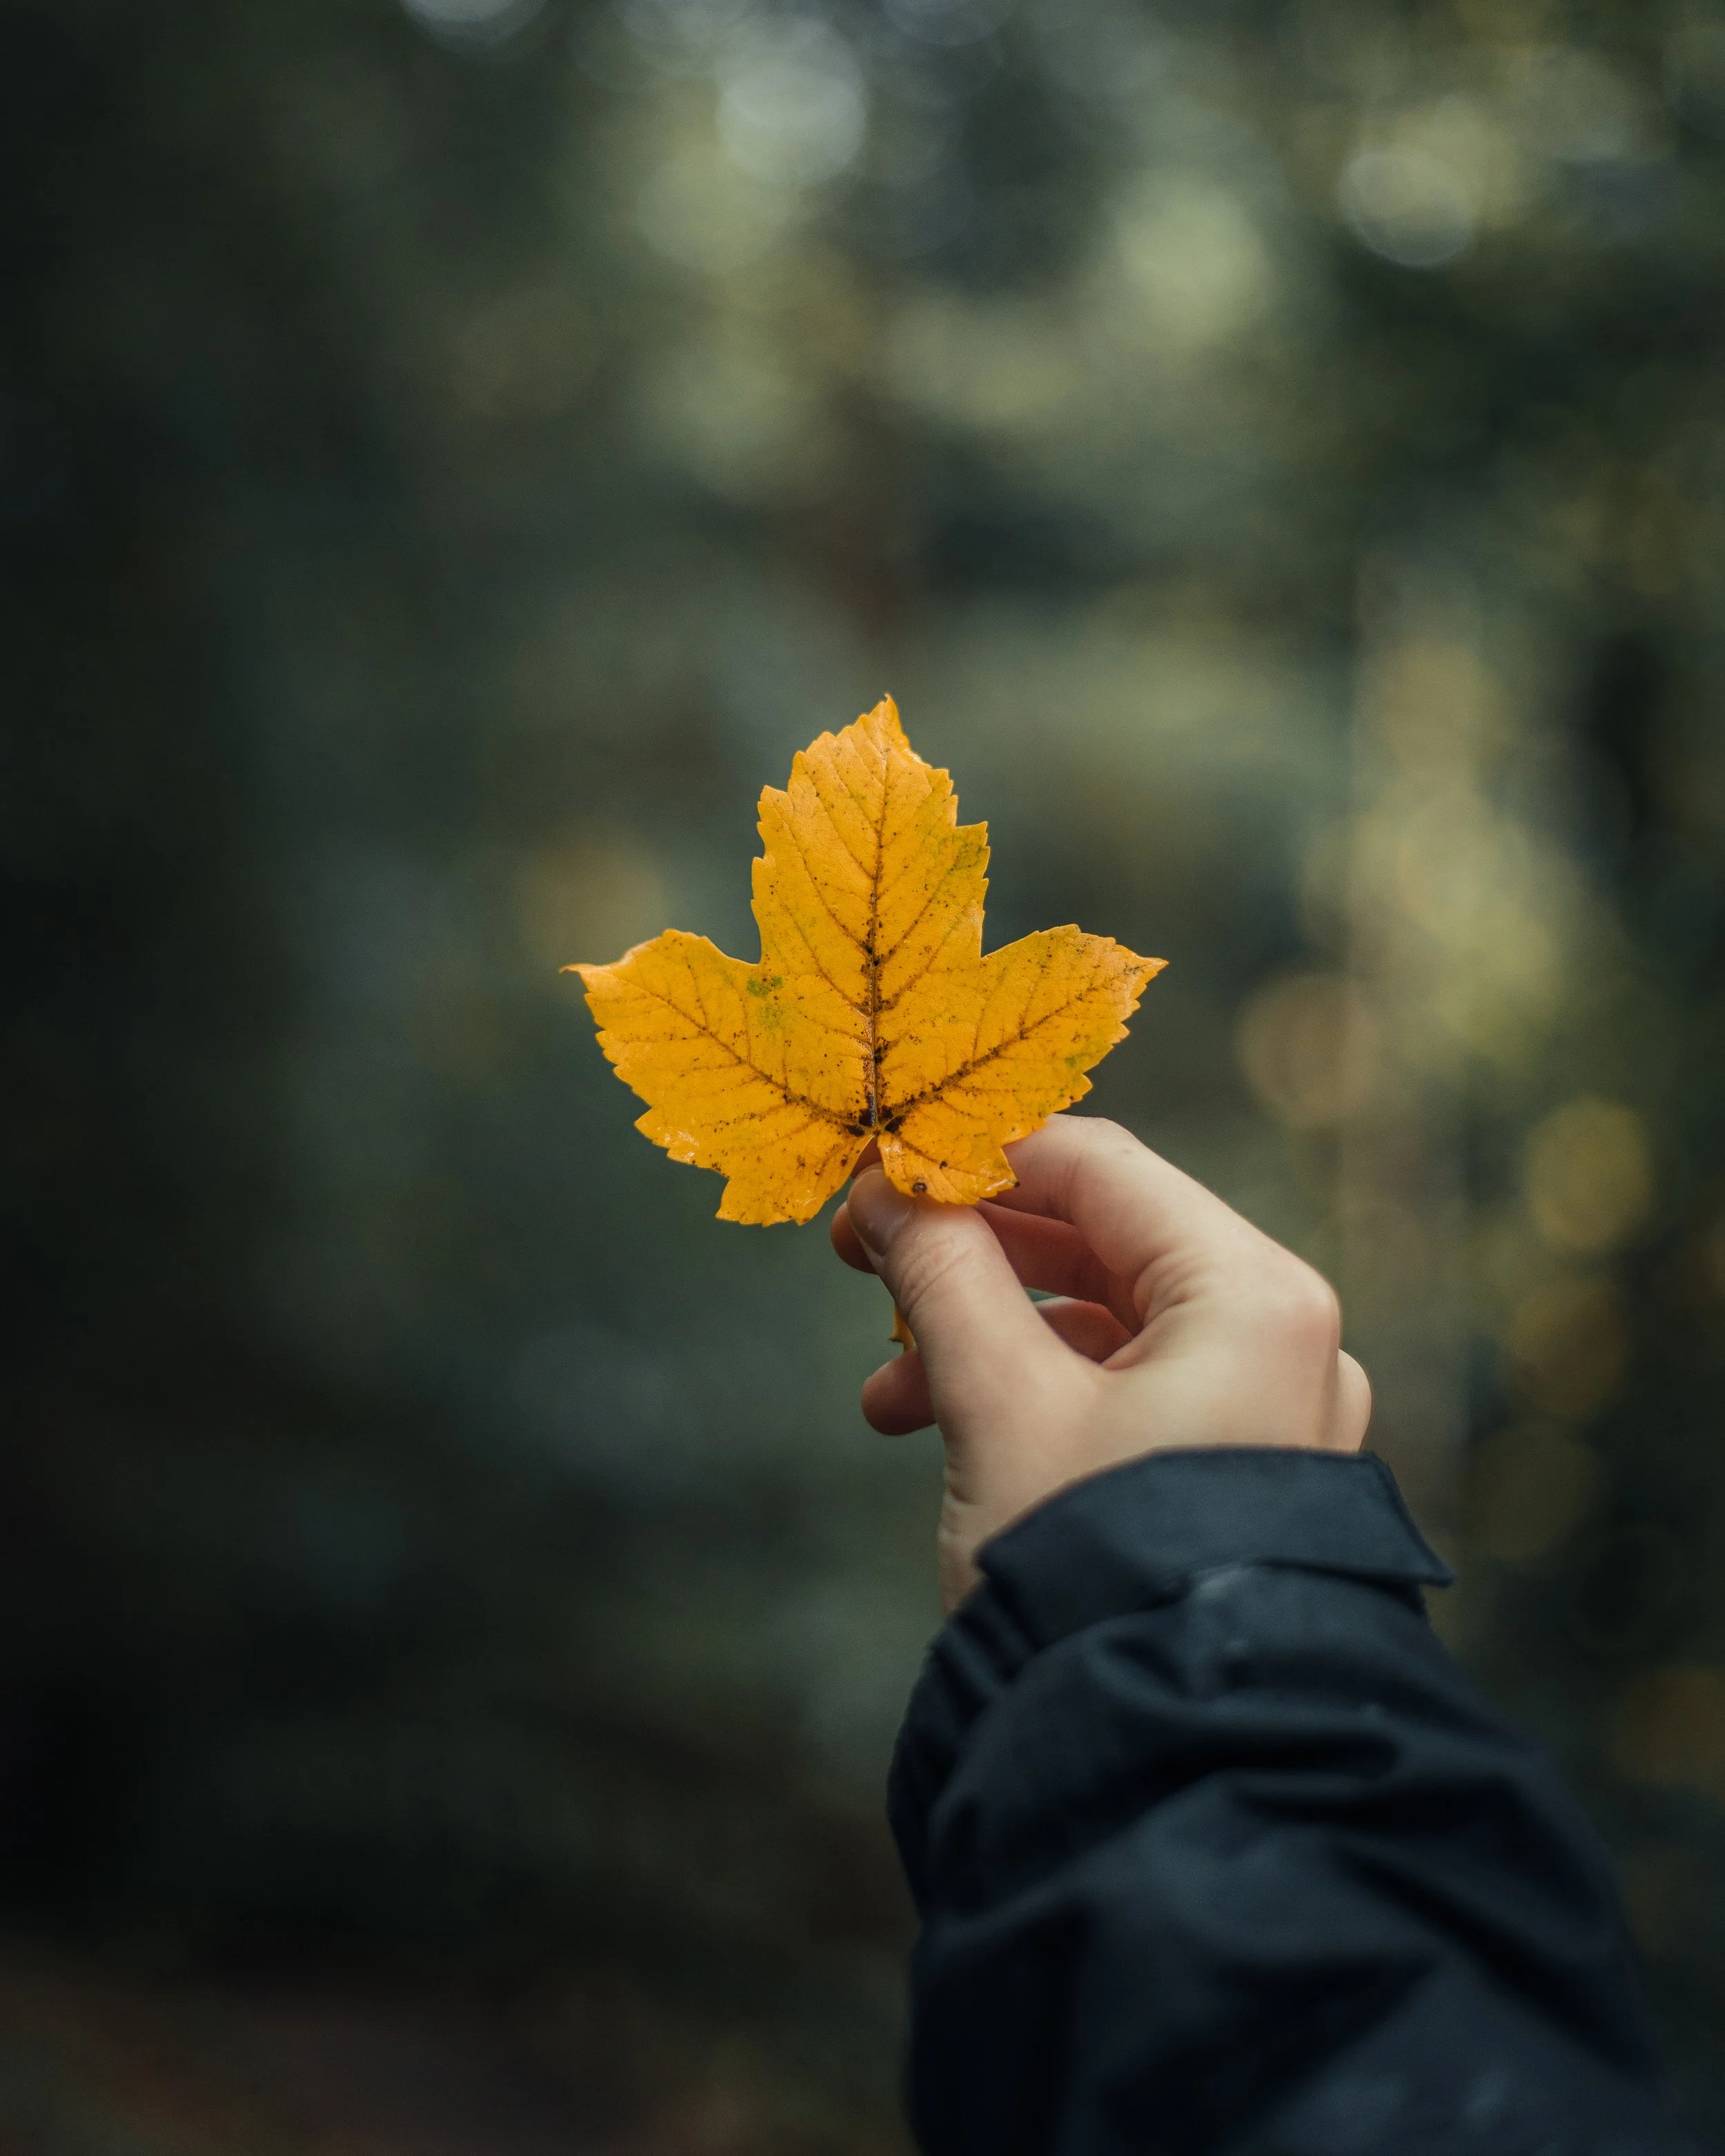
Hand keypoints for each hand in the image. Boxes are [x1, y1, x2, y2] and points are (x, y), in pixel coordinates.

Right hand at [831, 1115, 1371, 1611]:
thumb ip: (942, 1274)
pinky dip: (1033, 1395)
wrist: (1169, 1758)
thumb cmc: (1096, 1569)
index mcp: (1254, 1294)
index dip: (973, 1154)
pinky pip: (1127, 1393)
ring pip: (1104, 1324)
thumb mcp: (1000, 1403)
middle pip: (1102, 1240)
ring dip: (985, 1335)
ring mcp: (1270, 1410)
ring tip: (885, 1393)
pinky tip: (940, 1432)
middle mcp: (1282, 1338)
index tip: (877, 1169)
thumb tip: (888, 1189)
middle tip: (858, 1255)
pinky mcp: (1237, 1471)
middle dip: (969, 1252)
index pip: (1097, 1166)